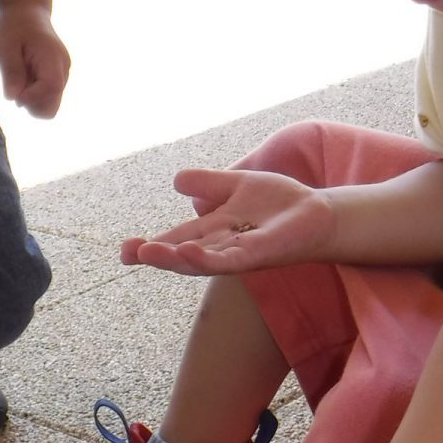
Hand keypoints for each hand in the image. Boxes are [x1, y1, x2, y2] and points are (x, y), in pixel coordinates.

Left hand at [0, 5, 69, 117]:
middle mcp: (63, 69)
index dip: (31, 97)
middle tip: (14, 84)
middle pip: (52, 105)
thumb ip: (11, 72)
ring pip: (50, 105)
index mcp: (52, 57)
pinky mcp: (59, 77)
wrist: (28, 13)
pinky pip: (48, 97)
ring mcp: (63, 74)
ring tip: (20, 77)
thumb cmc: (14, 27)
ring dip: (31, 98)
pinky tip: (26, 76)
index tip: (13, 93)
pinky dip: (34, 94)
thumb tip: (13, 98)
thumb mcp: (5, 47)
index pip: (51, 88)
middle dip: (31, 103)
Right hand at [121, 168, 335, 274]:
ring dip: (174, 259)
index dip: (150, 247)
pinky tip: (190, 251)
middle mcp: (220, 247)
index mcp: (211, 232)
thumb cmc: (278, 203)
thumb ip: (208, 183)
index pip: (175, 240)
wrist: (318, 213)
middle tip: (129, 253)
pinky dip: (207, 258)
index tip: (124, 250)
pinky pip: (229, 260)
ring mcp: (238, 254)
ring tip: (149, 253)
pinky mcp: (257, 255)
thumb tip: (176, 181)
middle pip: (182, 255)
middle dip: (155, 256)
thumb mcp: (236, 185)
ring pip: (200, 261)